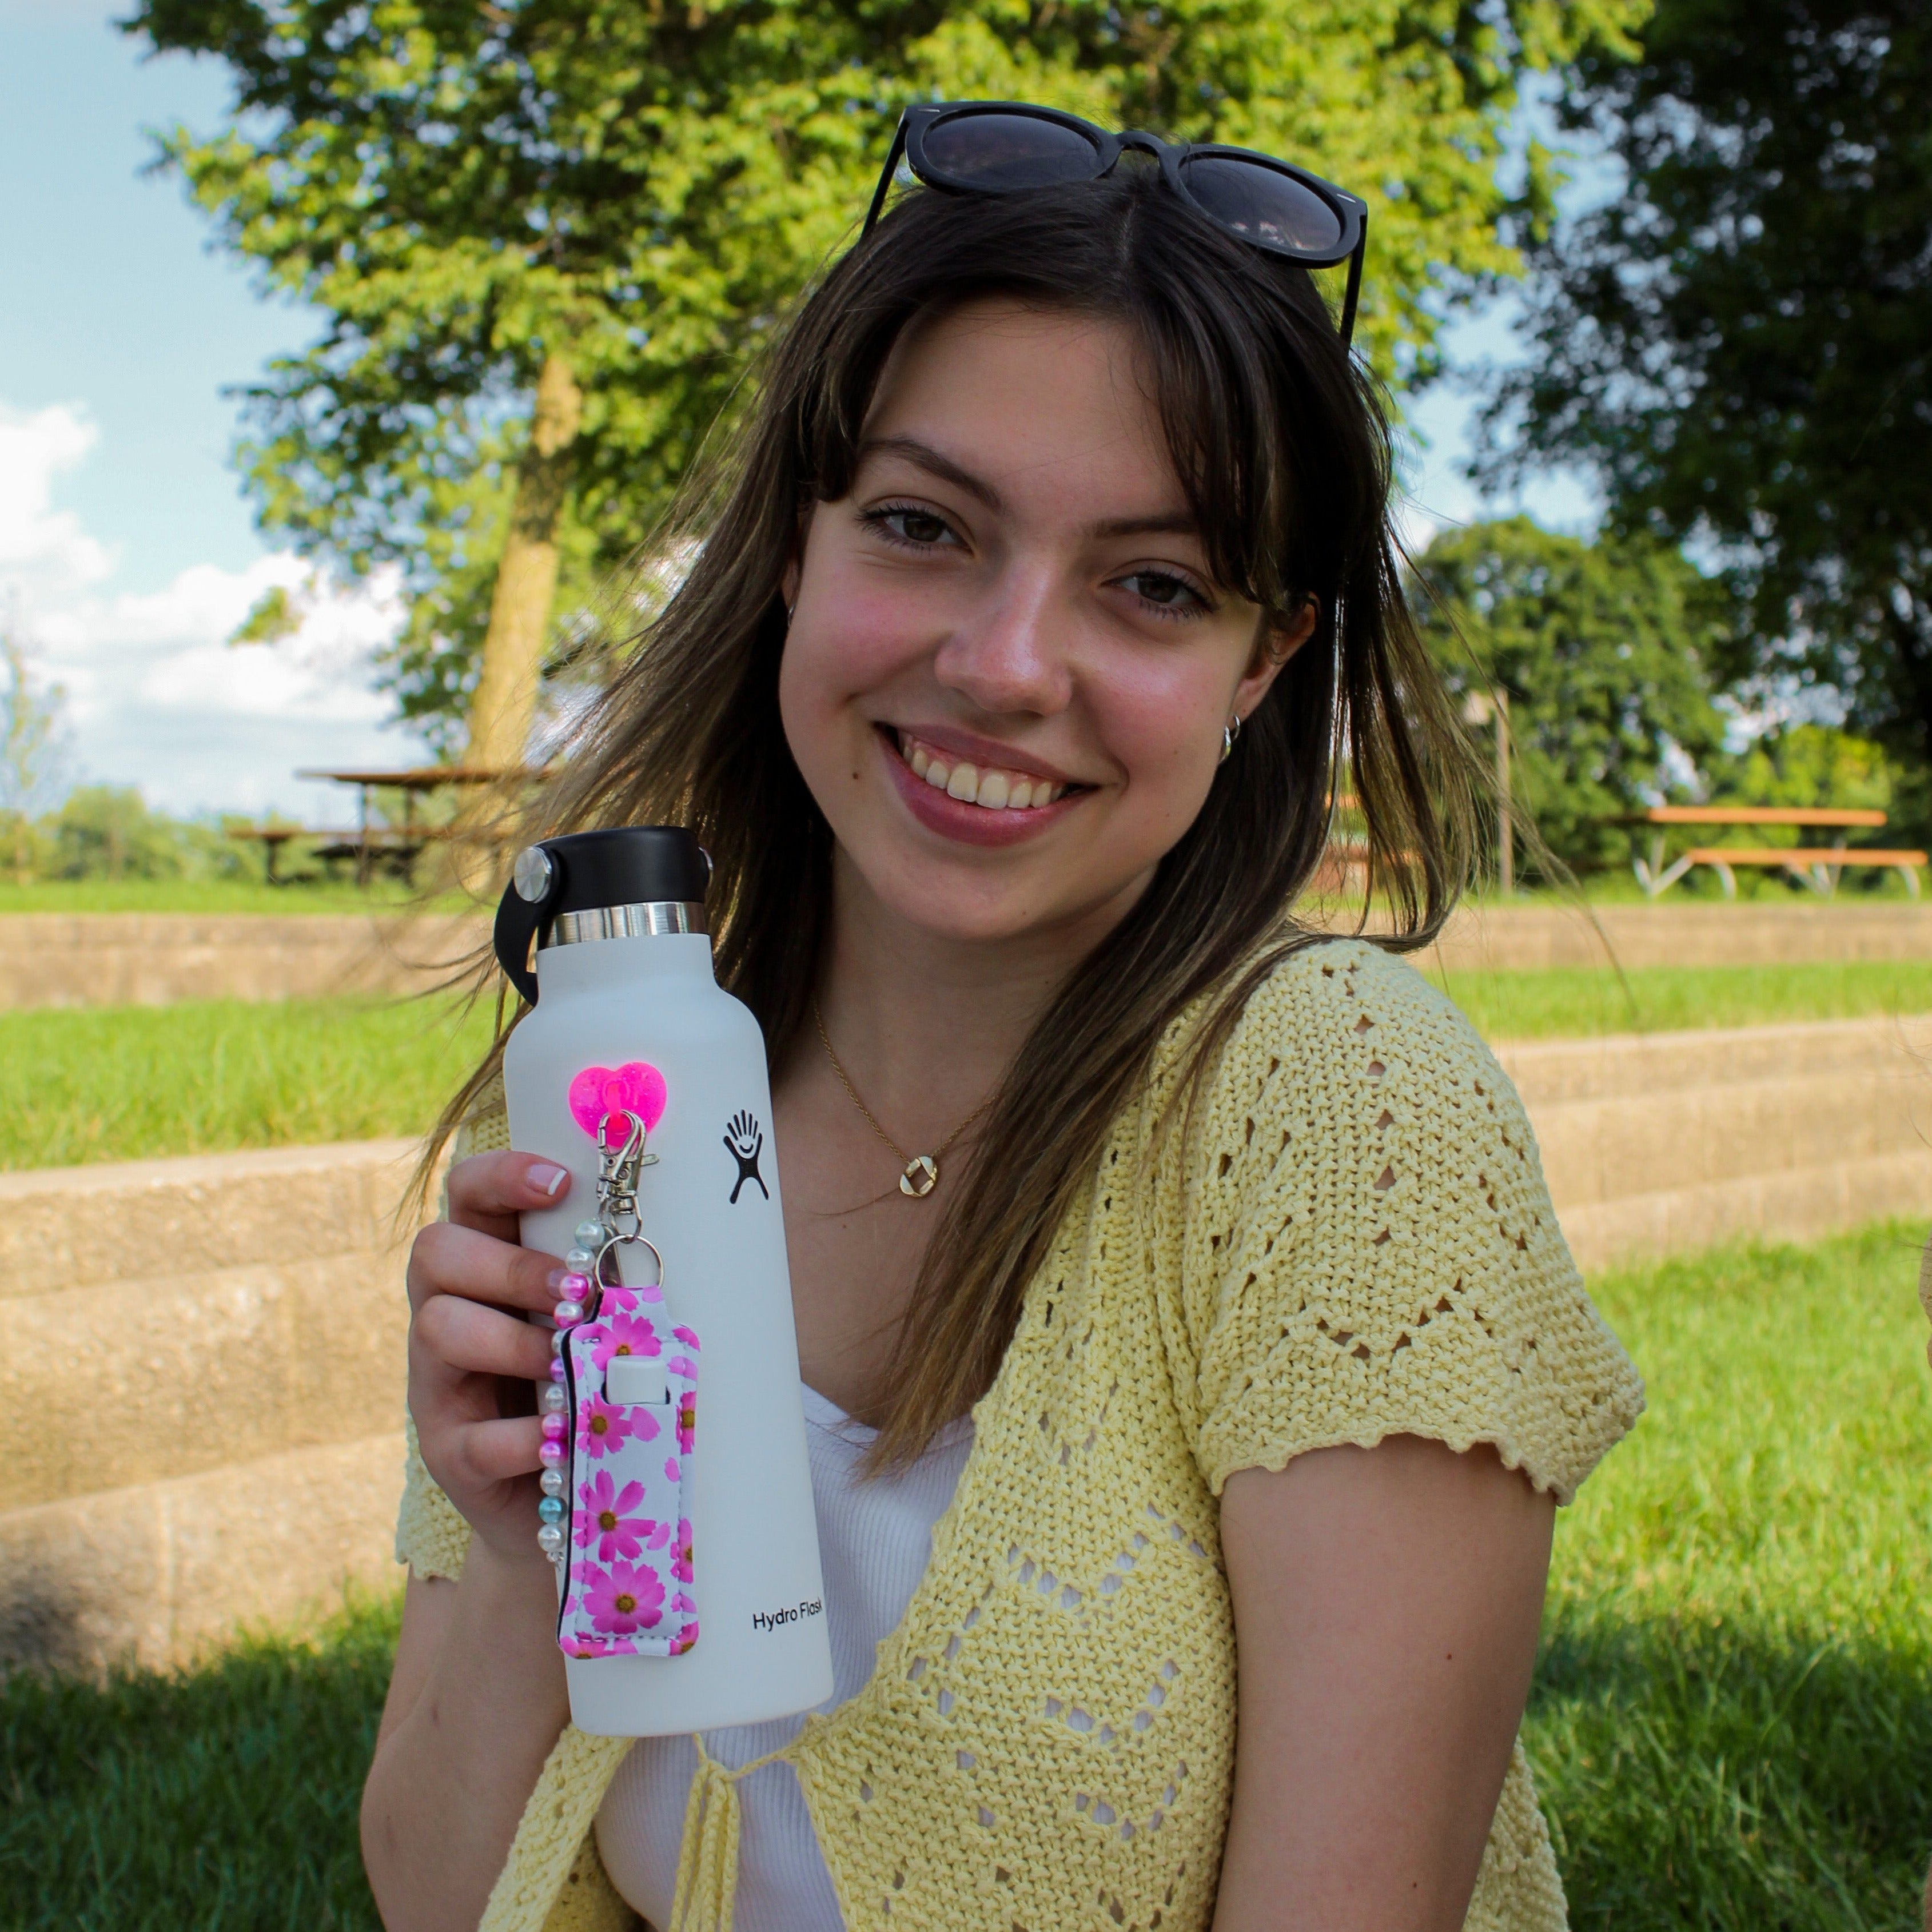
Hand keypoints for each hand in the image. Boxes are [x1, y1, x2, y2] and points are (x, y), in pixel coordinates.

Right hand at [406, 1151, 573, 1564]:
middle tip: (570, 1291)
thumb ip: (609, 1280)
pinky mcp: (447, 1453)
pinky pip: (471, 1437)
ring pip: (437, 1329)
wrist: (575, 1495)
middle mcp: (445, 1311)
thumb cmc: (591, 1380)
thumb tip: (668, 1243)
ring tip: (565, 1363)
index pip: (468, 1192)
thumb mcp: (596, 1318)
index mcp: (485, 1263)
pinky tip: (564, 1434)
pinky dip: (523, 1435)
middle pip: (437, 1251)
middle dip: (508, 1264)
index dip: (504, 1175)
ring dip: (511, 1342)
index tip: (561, 1183)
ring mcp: (438, 1383)